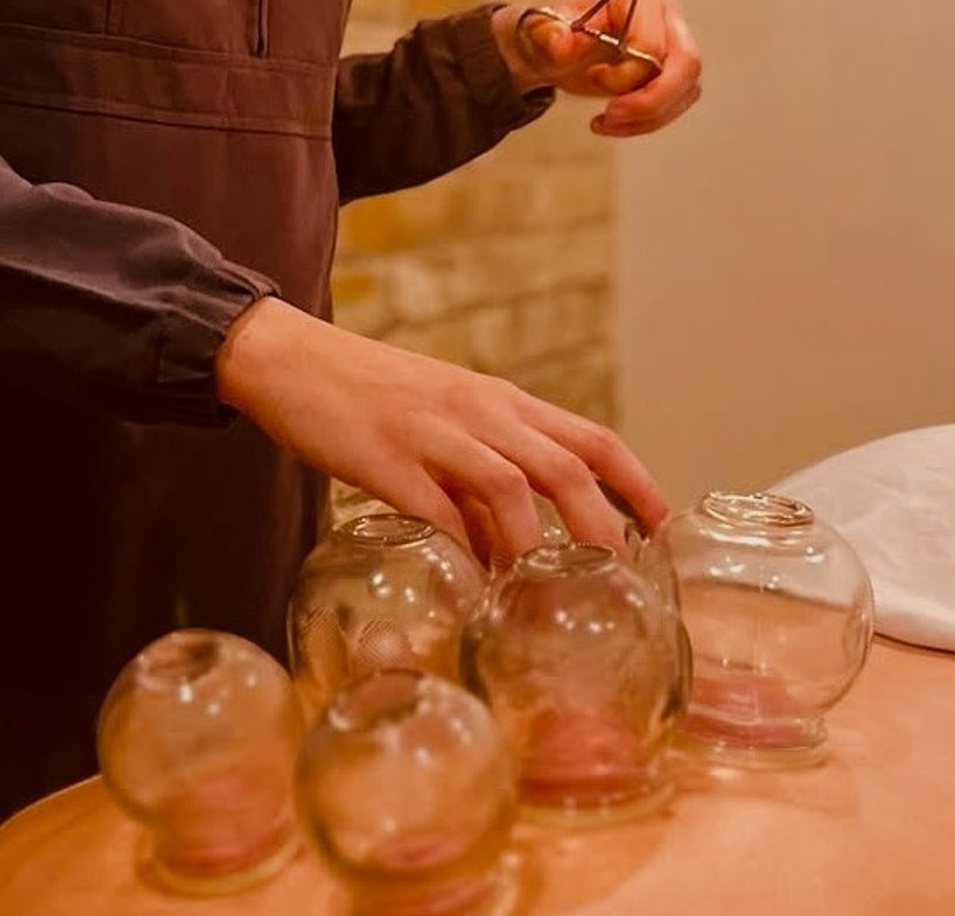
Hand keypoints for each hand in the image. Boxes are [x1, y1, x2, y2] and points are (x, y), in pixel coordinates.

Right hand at [214, 297, 669, 563]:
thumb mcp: (444, 419)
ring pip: (509, 485)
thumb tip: (516, 548)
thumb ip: (481, 473)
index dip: (635, 482)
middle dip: (601, 526)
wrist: (291, 357)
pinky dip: (462, 550)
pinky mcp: (384, 457)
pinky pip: (437, 509)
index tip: (663, 528)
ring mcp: (432, 432)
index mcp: (499, 400)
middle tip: (620, 581)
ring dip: (534, 544)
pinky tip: (470, 585)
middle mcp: (478, 410)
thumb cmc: (370, 394)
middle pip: (565, 464)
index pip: (591, 436)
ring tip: (544, 596)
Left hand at [492, 0, 701, 137]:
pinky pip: (677, 103)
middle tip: (611, 116)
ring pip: (686, 89)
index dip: (624, 73)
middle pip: (687, 64)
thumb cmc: (553, 34)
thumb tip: (562, 43)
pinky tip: (615, 122)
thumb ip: (548, 34)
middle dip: (651, 101)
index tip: (592, 76)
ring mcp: (675, 43)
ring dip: (647, 117)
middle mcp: (667, 15)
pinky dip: (647, 121)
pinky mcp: (674, 71)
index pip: (652, 44)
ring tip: (606, 121)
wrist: (552, 50)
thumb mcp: (541, 32)